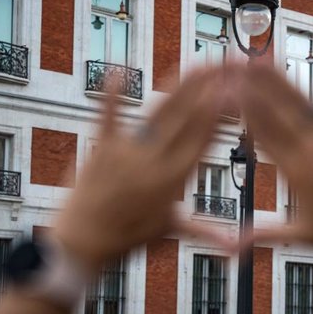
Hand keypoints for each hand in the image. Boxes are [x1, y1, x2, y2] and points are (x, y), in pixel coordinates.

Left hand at [54, 67, 235, 269]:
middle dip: (207, 91)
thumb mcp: (167, 231)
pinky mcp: (100, 147)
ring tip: (195, 67)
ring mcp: (126, 152)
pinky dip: (111, 93)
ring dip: (179, 87)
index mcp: (172, 182)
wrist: (79, 244)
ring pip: (159, 113)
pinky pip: (107, 115)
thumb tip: (233, 246)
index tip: (231, 93)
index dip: (218, 115)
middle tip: (222, 68)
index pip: (201, 141)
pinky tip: (116, 70)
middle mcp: (153, 163)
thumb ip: (202, 230)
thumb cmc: (124, 240)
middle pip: (186, 120)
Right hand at [238, 65, 312, 266]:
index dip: (241, 112)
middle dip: (250, 89)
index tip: (222, 92)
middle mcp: (312, 154)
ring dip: (279, 80)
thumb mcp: (302, 233)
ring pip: (302, 104)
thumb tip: (234, 248)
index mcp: (294, 173)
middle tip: (230, 65)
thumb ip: (264, 234)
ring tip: (259, 58)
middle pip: (274, 115)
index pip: (261, 136)